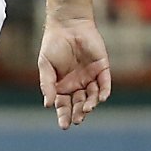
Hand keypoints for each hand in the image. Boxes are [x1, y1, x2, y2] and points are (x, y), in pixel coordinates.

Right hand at [38, 14, 112, 130]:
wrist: (67, 25)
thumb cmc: (53, 44)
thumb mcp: (45, 66)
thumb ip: (47, 85)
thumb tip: (48, 105)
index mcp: (62, 86)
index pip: (64, 105)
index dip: (64, 116)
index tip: (64, 125)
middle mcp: (77, 85)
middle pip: (79, 104)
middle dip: (78, 113)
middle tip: (77, 120)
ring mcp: (90, 77)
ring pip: (92, 96)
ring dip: (90, 104)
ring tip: (87, 109)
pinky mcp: (102, 68)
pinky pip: (105, 83)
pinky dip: (104, 91)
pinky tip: (101, 98)